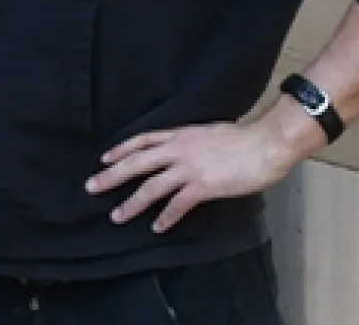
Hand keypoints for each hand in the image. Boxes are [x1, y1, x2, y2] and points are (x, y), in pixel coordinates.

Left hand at [85, 120, 302, 232]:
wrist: (266, 144)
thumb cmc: (245, 139)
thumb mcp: (210, 132)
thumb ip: (192, 141)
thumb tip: (186, 148)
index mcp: (181, 135)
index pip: (142, 140)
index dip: (121, 150)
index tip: (104, 159)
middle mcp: (179, 149)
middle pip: (136, 163)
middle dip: (111, 176)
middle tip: (91, 187)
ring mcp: (189, 168)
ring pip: (151, 187)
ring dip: (131, 203)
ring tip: (117, 216)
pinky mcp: (203, 185)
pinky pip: (177, 204)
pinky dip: (165, 217)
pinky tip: (157, 227)